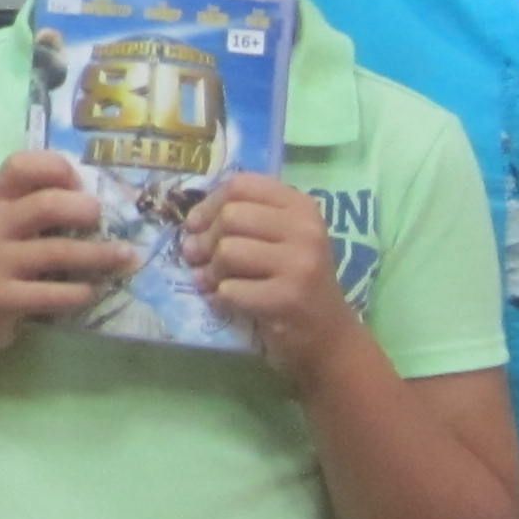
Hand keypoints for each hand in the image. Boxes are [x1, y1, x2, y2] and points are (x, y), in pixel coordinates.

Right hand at [0, 150, 130, 348]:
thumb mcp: (2, 223)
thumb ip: (35, 206)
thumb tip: (98, 198)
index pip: (20, 165)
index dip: (55, 168)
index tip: (78, 183)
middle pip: (45, 205)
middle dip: (83, 209)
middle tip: (102, 219)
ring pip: (57, 253)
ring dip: (99, 255)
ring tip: (127, 256)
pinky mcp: (1, 299)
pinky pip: (50, 294)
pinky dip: (79, 293)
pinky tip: (93, 291)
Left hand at [186, 171, 349, 379]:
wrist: (328, 334)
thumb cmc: (295, 280)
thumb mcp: (282, 238)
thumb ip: (245, 218)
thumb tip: (190, 222)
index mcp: (302, 206)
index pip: (241, 185)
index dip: (208, 203)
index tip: (195, 225)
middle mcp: (305, 229)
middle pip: (231, 215)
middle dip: (204, 240)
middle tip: (196, 258)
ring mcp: (300, 264)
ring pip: (227, 250)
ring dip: (209, 271)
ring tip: (211, 282)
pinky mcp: (287, 298)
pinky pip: (230, 289)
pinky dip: (219, 297)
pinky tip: (224, 301)